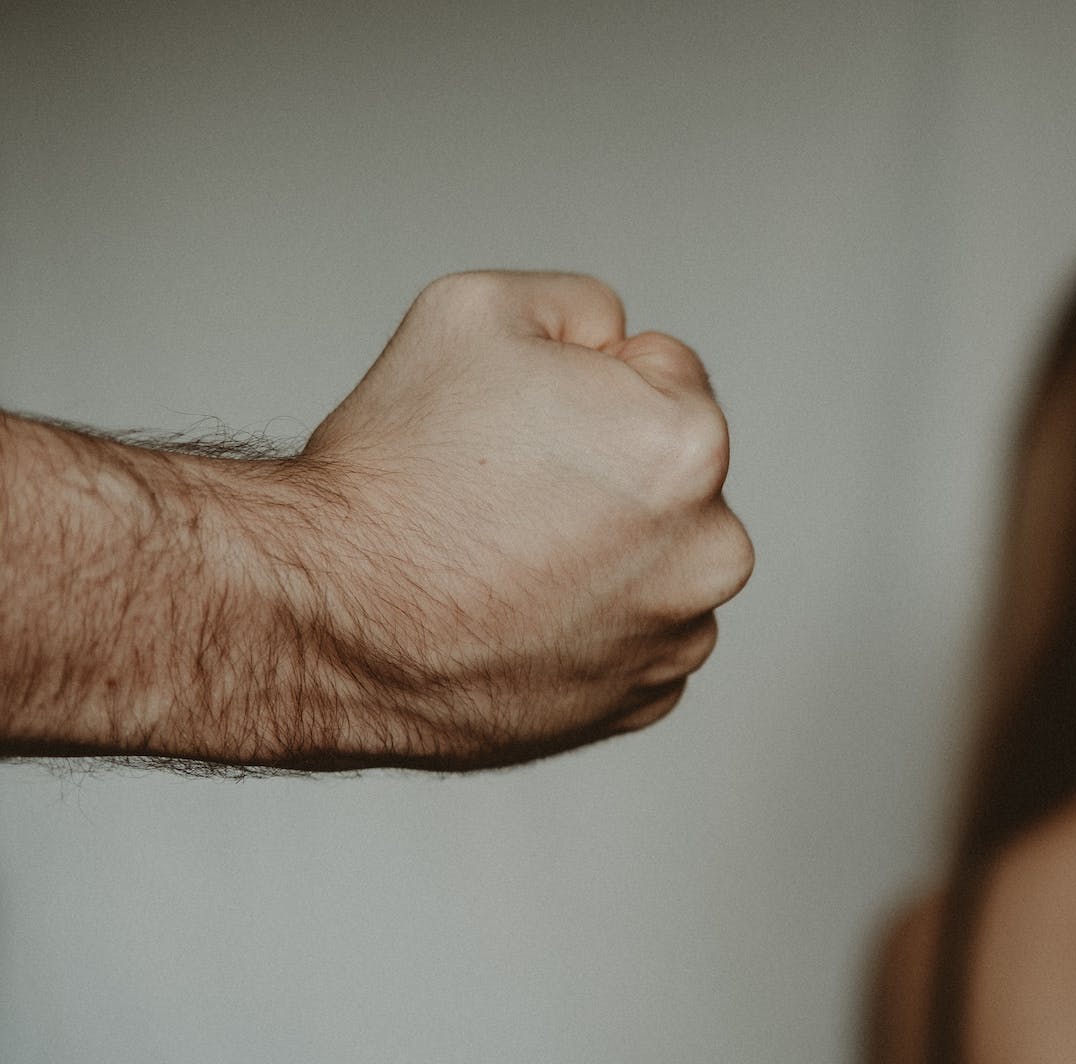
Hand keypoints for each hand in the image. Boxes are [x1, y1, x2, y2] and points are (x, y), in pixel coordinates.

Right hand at [274, 271, 753, 765]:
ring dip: (600, 551)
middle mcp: (709, 552)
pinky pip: (630, 637)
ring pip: (652, 559)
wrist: (324, 619)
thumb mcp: (477, 310)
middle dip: (603, 468)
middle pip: (667, 473)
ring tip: (501, 557)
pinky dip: (584, 625)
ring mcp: (678, 639)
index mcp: (690, 447)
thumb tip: (616, 341)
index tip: (520, 424)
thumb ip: (581, 306)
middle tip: (502, 491)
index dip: (583, 381)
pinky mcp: (641, 703)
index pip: (663, 372)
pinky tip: (513, 615)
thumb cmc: (391, 477)